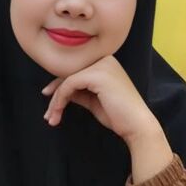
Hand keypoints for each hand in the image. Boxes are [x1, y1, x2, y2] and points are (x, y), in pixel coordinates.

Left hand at [42, 55, 158, 143]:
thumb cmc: (119, 116)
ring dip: (56, 101)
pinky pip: (69, 84)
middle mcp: (105, 60)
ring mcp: (101, 65)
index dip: (60, 86)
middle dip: (56, 95)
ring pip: (67, 80)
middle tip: (48, 114)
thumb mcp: (94, 101)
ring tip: (51, 118)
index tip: (50, 102)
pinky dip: (60, 99)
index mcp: (106, 64)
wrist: (137, 125)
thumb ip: (79, 92)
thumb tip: (60, 91)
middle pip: (70, 74)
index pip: (77, 72)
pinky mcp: (97, 74)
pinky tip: (58, 112)